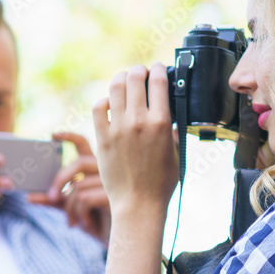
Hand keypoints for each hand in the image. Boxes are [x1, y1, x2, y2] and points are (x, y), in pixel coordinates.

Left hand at [28, 132, 111, 245]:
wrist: (121, 241)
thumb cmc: (98, 222)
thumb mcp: (73, 209)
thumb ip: (54, 200)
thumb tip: (29, 196)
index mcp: (97, 168)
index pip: (84, 143)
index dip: (70, 136)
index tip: (53, 134)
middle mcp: (107, 171)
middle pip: (78, 163)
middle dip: (60, 180)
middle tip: (51, 197)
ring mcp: (113, 183)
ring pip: (78, 186)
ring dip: (69, 208)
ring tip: (73, 222)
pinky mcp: (115, 197)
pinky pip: (85, 199)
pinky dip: (81, 214)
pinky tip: (87, 225)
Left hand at [92, 63, 177, 217]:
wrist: (139, 204)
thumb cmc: (161, 183)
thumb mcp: (176, 152)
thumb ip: (172, 130)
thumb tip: (169, 114)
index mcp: (161, 123)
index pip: (158, 81)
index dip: (157, 69)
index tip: (157, 69)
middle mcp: (138, 121)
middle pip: (134, 78)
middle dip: (138, 70)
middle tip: (139, 73)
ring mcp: (117, 128)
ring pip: (114, 87)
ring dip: (120, 79)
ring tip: (123, 81)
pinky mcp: (102, 138)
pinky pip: (98, 107)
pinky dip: (104, 100)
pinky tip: (109, 103)